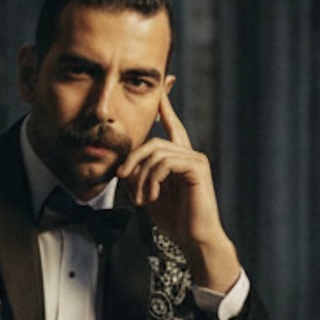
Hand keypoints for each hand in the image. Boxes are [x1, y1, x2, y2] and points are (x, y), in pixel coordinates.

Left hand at [116, 90, 238, 290]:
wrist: (194, 239)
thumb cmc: (174, 220)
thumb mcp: (147, 193)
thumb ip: (137, 176)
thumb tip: (121, 166)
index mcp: (178, 156)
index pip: (171, 123)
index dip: (166, 102)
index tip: (166, 80)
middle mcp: (189, 152)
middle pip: (152, 141)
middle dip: (132, 159)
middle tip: (121, 180)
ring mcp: (195, 159)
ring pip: (156, 152)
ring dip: (140, 176)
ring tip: (140, 199)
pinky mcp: (197, 168)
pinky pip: (166, 162)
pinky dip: (153, 179)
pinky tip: (153, 196)